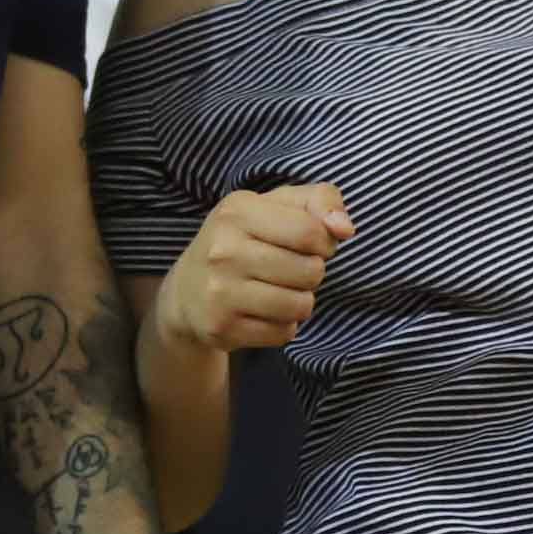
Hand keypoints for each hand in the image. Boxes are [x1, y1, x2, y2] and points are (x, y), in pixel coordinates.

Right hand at [149, 183, 350, 356]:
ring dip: (300, 300)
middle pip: (311, 271)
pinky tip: (262, 311)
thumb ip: (319, 200)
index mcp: (237, 210)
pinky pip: (284, 332)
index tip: (307, 243)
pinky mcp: (221, 328)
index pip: (312, 232)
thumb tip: (345, 228)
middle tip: (288, 269)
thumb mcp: (276, 206)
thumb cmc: (243, 239)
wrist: (187, 291)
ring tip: (278, 290)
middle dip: (311, 272)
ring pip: (300, 305)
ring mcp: (219, 291)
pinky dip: (283, 324)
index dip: (323, 242)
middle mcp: (223, 249)